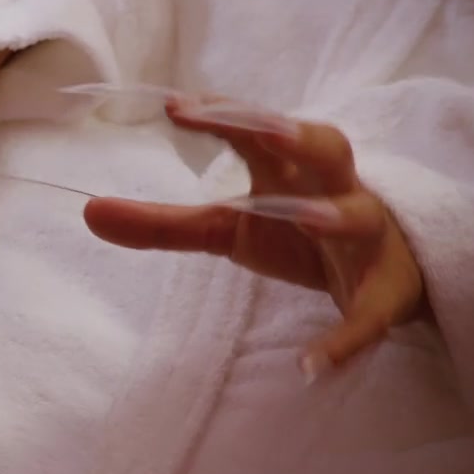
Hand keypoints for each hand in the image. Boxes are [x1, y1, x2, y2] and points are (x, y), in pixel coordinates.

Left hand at [83, 98, 424, 380]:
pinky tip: (311, 366)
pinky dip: (345, 341)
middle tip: (264, 129)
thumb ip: (162, 221)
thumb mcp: (227, 226)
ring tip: (309, 218)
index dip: (223, 114)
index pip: (256, 128)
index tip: (177, 106)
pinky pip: (369, 315)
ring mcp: (365, 238)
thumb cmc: (293, 228)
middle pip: (326, 147)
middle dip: (297, 136)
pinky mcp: (384, 294)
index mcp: (288, 167)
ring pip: (360, 217)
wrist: (379, 271)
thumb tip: (90, 212)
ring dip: (336, 215)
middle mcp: (332, 189)